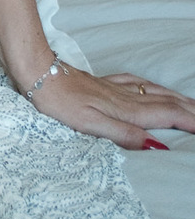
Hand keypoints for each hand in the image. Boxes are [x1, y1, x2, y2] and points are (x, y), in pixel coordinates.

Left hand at [28, 64, 194, 148]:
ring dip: (177, 99)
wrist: (38, 73)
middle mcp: (125, 97)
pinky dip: (154, 87)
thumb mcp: (89, 124)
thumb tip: (155, 145)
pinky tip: (153, 86)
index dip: (189, 122)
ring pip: (155, 92)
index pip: (166, 116)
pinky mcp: (103, 82)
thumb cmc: (59, 102)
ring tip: (193, 105)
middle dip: (190, 110)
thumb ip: (123, 134)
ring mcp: (115, 88)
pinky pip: (138, 83)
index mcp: (124, 109)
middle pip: (166, 103)